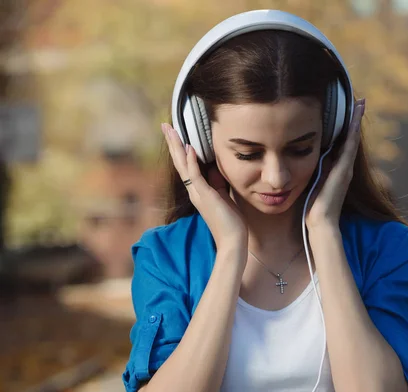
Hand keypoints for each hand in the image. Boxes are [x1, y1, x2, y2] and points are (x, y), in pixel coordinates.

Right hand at [161, 123, 247, 248]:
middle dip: (173, 142)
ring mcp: (198, 194)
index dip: (181, 149)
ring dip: (177, 147)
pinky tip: (189, 148)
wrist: (232, 241)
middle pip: (180, 162)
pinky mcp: (205, 197)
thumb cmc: (230, 222)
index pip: (186, 165)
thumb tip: (216, 169)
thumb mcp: (224, 197)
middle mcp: (194, 191)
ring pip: (184, 166)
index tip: (176, 133)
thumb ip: (218, 183)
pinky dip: (192, 162)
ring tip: (170, 130)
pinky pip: (195, 176)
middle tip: (165, 125)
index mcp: (198, 190)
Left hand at [305, 99, 365, 229]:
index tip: (346, 112)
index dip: (344, 128)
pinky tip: (356, 116)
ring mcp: (346, 168)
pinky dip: (353, 129)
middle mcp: (344, 167)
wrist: (320, 224)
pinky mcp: (345, 169)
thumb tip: (296, 163)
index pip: (341, 144)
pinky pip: (350, 144)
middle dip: (354, 120)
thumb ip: (310, 175)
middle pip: (350, 138)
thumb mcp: (310, 186)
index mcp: (335, 170)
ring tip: (361, 103)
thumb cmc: (312, 210)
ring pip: (352, 138)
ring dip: (356, 120)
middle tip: (359, 101)